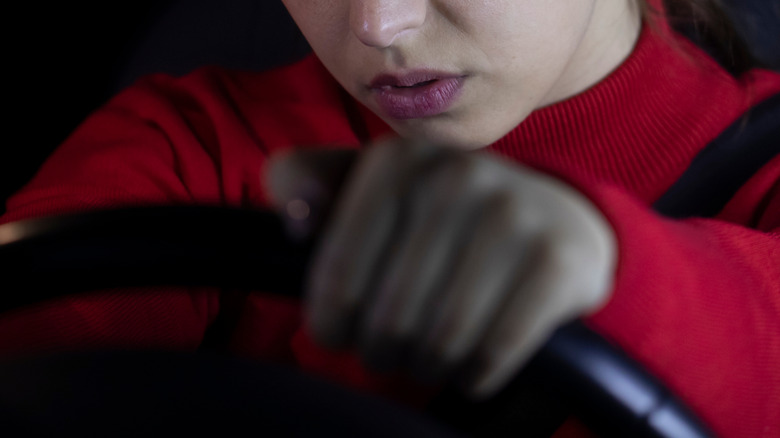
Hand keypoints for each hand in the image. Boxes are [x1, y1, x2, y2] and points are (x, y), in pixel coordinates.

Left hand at [266, 138, 616, 397]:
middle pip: (389, 316)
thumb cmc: (442, 215)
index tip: (338, 334)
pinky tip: (470, 365)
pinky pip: (496, 351)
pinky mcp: (558, 259)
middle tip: (387, 351)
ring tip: (425, 357)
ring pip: (442, 340)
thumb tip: (295, 218)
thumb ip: (309, 182)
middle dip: (380, 350)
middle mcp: (456, 175)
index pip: (337, 272)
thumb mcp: (374, 186)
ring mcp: (514, 215)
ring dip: (427, 366)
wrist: (555, 217)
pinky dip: (476, 374)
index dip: (331, 320)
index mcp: (398, 160)